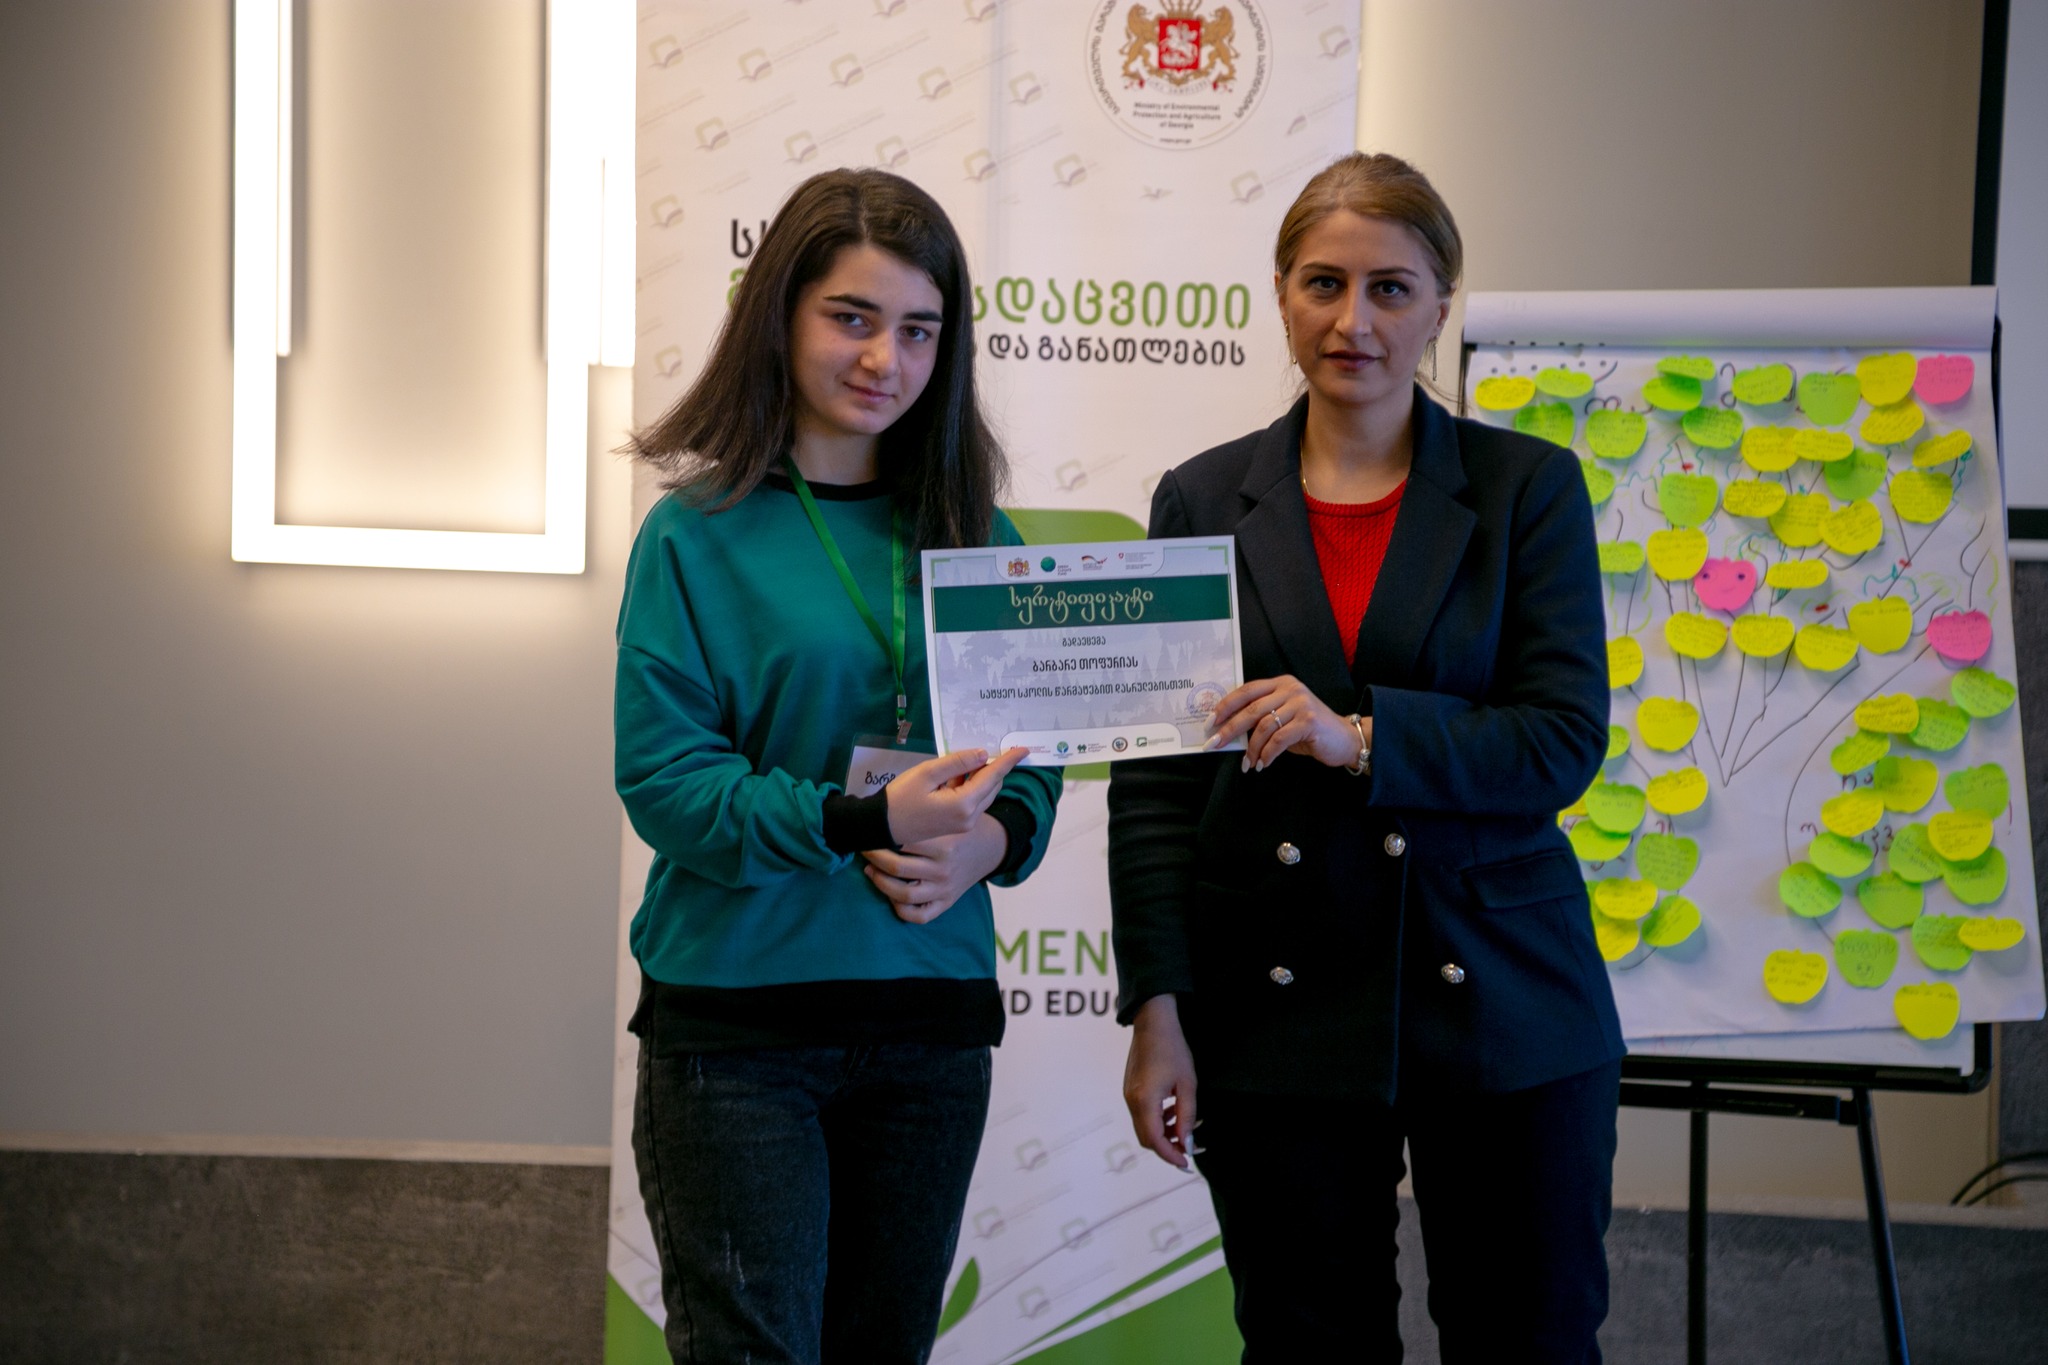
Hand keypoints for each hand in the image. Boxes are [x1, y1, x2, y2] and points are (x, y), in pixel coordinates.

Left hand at [863, 815, 1007, 923]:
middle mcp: (944, 869)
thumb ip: (930, 808)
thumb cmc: (963, 826)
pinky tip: (891, 894)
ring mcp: (945, 889)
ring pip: (903, 894)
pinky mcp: (946, 902)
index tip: (870, 829)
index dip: (881, 835)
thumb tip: (903, 795)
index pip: (902, 842)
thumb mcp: (951, 813)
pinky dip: (901, 908)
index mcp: (945, 844)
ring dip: (880, 883)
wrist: (991, 847)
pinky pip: (919, 915)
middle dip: (874, 857)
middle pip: (897, 868)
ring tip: (871, 870)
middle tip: (865, 848)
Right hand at [884, 746, 1026, 846]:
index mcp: (964, 804)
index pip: (993, 776)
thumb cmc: (900, 798)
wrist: (881, 827)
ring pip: (984, 794)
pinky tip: (957, 775)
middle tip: (992, 748)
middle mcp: (969, 817)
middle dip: (995, 767)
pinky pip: (973, 801)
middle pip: (992, 786)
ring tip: (967, 760)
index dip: (1009, 761)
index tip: (1023, 749)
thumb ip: (957, 762)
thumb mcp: (927, 773)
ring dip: (981, 776)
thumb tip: (983, 755)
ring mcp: (964, 823)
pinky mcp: (957, 825)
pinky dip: (972, 786)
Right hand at [1123, 995, 1199, 1169]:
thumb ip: (1187, 1117)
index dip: (1171, 1155)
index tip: (1187, 1163)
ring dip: (1164, 1133)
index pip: (1155, 1141)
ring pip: (1144, 1128)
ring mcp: (1128, 1095)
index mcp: (1145, 1101)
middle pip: (1146, 1139)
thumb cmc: (1173, 1049)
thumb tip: (1188, 1143)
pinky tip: (1174, 1111)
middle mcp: (1132, 1101)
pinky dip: (1158, 1120)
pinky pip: (1142, 1114)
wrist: (1154, 1023)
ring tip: (1187, 1125)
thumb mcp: (1187, 1085)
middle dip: (1168, 1148)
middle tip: (1189, 1148)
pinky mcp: (1130, 1090)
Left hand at [1205, 675, 1366, 772]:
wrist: (1345, 739)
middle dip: (1229, 728)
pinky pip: (1279, 740)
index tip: (1209, 722)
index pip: (1246, 691)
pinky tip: (1262, 764)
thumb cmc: (1309, 731)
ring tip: (1246, 763)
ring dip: (1251, 748)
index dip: (1225, 706)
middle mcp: (1290, 689)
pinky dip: (1267, 754)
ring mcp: (1301, 703)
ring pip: (1264, 726)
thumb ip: (1261, 718)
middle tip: (1214, 743)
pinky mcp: (1309, 721)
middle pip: (1251, 708)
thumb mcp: (1283, 718)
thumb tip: (1228, 732)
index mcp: (1280, 683)